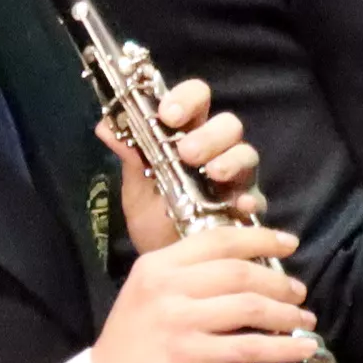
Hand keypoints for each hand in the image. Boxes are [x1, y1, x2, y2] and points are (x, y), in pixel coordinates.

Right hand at [89, 221, 316, 362]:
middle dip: (278, 281)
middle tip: (299, 291)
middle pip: (238, 272)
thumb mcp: (151, 294)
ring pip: (248, 306)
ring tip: (304, 320)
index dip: (259, 238)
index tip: (289, 243)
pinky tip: (301, 349)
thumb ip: (190, 277)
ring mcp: (178, 319)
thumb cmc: (134, 342)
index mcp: (158, 264)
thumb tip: (250, 271)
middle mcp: (167, 285)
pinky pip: (247, 346)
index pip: (217, 240)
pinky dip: (281, 347)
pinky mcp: (190, 354)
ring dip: (285, 313)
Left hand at [103, 79, 263, 255]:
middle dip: (209, 134)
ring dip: (231, 160)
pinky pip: (256, 195)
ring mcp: (236, 176)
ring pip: (246, 152)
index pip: (195, 99)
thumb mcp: (136, 189)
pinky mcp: (247, 205)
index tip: (168, 114)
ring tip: (213, 174)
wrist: (168, 264)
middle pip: (227, 124)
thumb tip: (105, 126)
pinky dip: (249, 197)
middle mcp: (216, 150)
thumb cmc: (153, 220)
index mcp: (187, 135)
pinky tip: (239, 205)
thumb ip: (129, 157)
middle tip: (188, 152)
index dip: (186, 99)